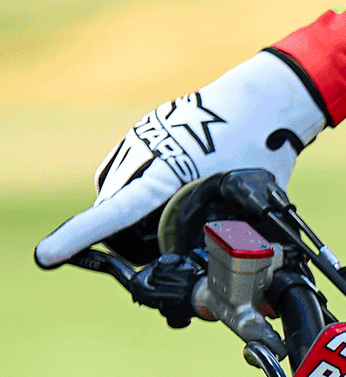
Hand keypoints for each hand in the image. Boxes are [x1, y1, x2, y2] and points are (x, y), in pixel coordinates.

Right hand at [34, 51, 329, 270]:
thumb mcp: (249, 202)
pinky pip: (125, 169)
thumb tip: (235, 278)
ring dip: (129, 214)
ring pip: (117, 189)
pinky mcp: (147, 131)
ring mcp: (143, 137)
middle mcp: (146, 152)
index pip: (113, 214)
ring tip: (167, 222)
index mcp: (168, 172)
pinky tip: (163, 198)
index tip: (47, 255)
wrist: (266, 98)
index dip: (79, 238)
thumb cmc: (260, 148)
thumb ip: (229, 238)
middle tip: (157, 252)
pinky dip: (135, 189)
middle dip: (123, 238)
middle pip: (112, 209)